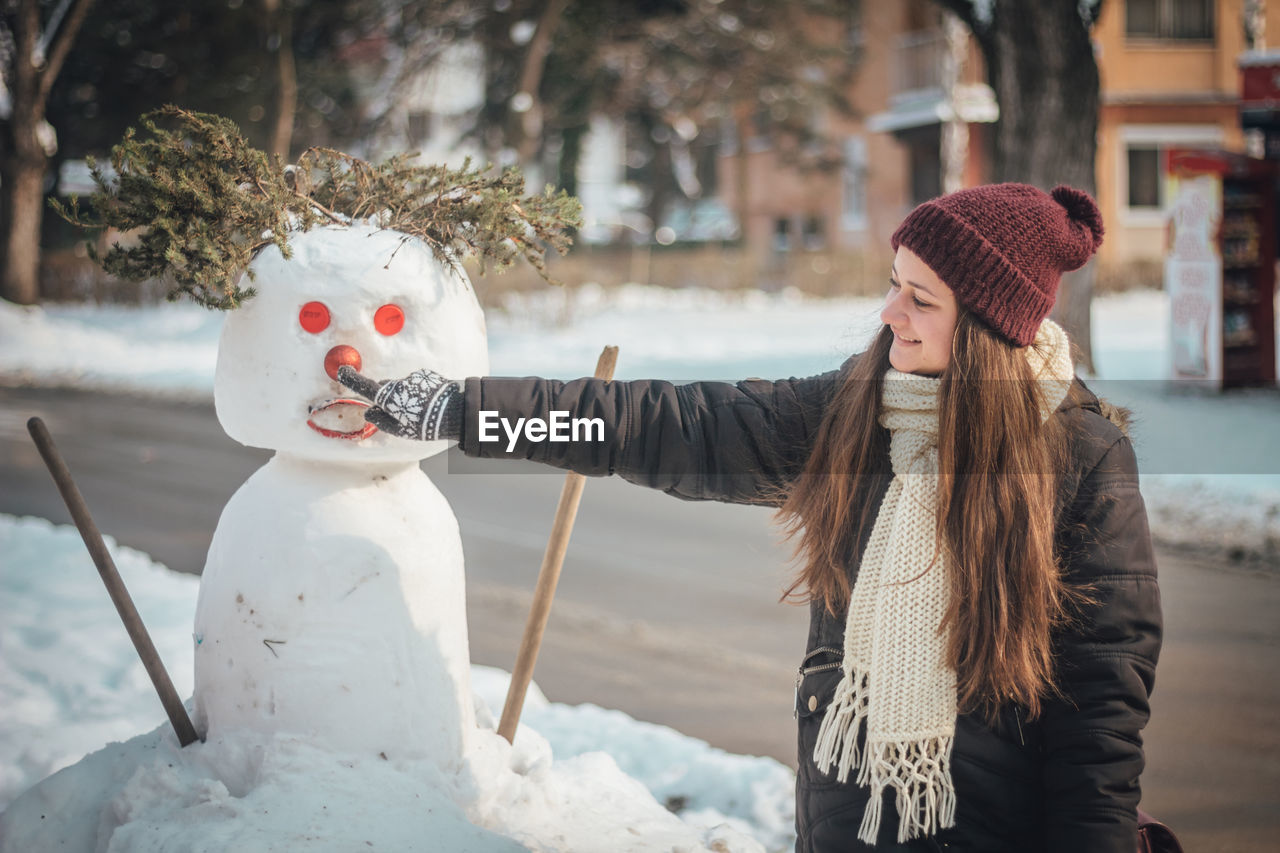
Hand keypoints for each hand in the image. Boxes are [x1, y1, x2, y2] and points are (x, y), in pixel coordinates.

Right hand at [336, 365, 459, 440]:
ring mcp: (413, 378)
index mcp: (388, 398)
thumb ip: (382, 421)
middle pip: (385, 388)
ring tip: (420, 412)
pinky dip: (418, 393)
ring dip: (406, 397)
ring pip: (402, 387)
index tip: (342, 371)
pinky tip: (430, 404)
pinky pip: (416, 384)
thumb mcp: (401, 430)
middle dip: (386, 398)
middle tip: (398, 413)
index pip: (365, 387)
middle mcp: (398, 384)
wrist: (457, 410)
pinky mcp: (426, 376)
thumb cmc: (426, 425)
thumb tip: (369, 412)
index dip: (352, 380)